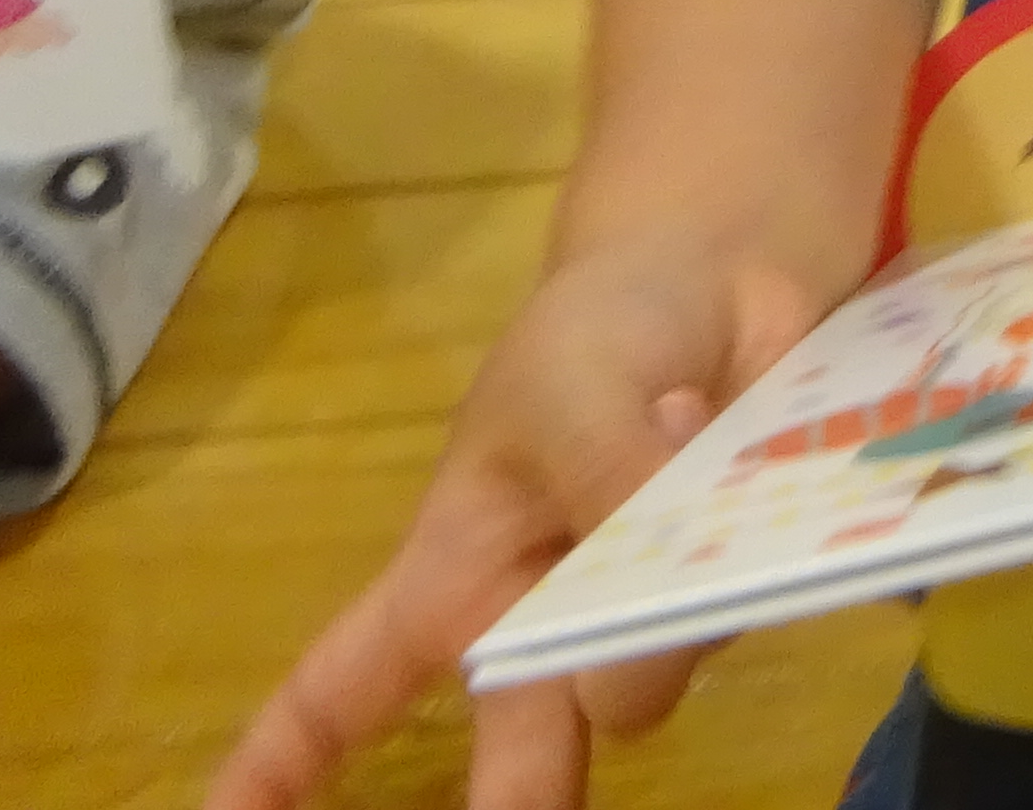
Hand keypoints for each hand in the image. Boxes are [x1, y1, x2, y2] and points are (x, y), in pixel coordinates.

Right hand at [203, 238, 823, 809]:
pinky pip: (749, 612)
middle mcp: (545, 622)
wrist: (727, 276)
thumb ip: (604, 495)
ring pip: (651, 678)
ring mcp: (648, 617)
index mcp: (452, 578)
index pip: (338, 693)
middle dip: (520, 799)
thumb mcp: (570, 391)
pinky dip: (753, 556)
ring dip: (669, 593)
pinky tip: (755, 481)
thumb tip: (649, 611)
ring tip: (679, 431)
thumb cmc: (598, 337)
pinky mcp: (742, 590)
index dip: (277, 769)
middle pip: (520, 746)